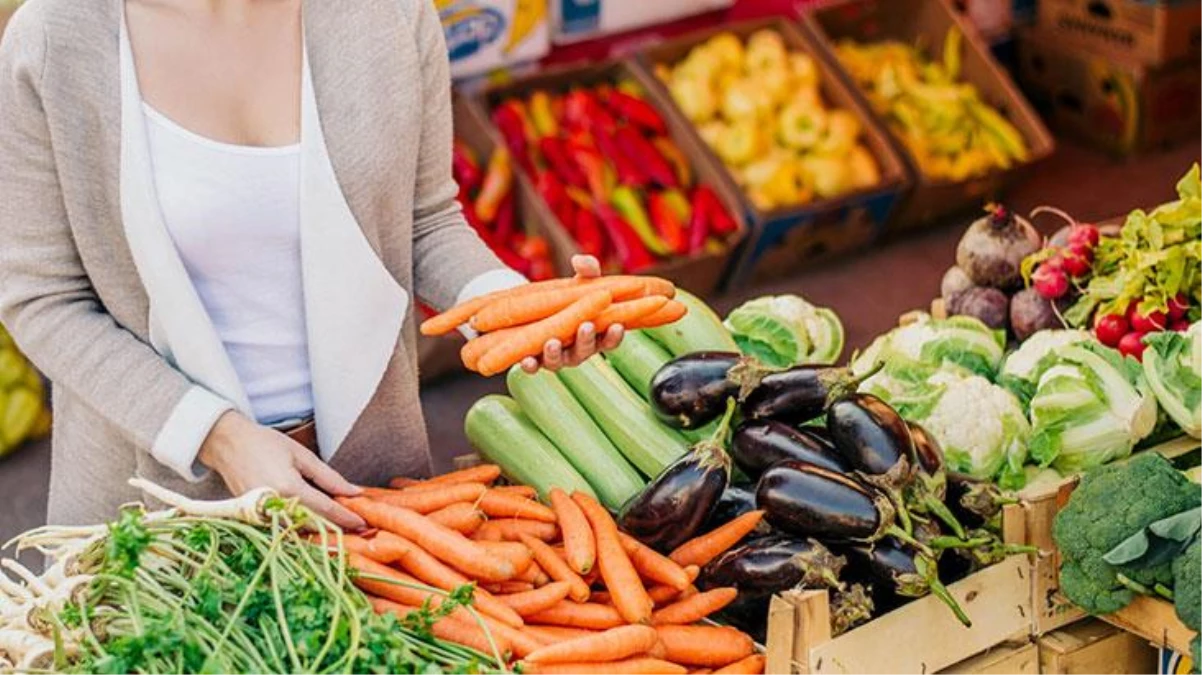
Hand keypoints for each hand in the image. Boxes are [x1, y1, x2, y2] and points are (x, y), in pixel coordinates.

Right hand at [198, 412, 366, 529]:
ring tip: (343, 526)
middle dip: (338, 528)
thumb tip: (354, 492)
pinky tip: (317, 523)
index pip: (325, 510)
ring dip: (321, 531)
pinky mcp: (254, 519)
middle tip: (360, 528)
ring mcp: (262, 516)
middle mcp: (274, 507)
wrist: (228, 445)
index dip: (347, 517)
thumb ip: (329, 477)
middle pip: (314, 526)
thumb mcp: (302, 455)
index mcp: (288, 489)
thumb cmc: (264, 444)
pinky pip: (284, 528)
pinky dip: (302, 528)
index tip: (364, 522)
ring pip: (299, 531)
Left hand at [521, 255, 623, 372]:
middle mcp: (577, 350)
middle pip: (584, 351)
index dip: (614, 335)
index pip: (609, 339)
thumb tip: (580, 261)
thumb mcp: (580, 281)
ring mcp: (556, 357)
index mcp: (594, 334)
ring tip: (552, 342)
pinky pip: (533, 366)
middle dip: (586, 340)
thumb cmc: (569, 296)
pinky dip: (530, 365)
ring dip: (555, 354)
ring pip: (558, 362)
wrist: (538, 306)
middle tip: (586, 326)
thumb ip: (587, 271)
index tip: (617, 325)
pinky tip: (526, 360)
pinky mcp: (535, 360)